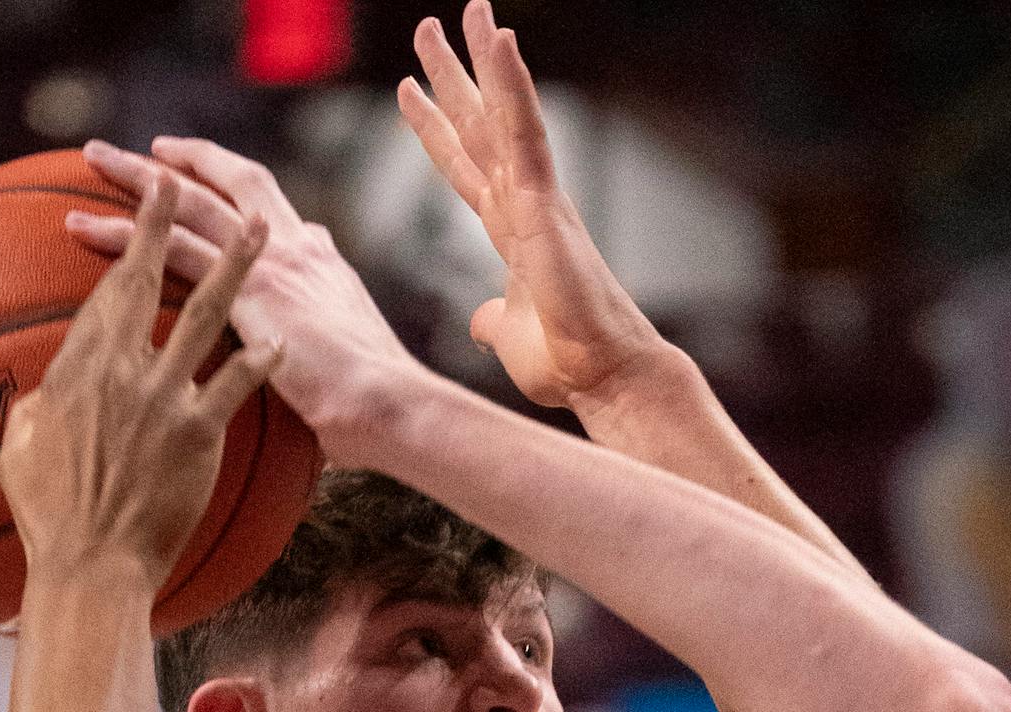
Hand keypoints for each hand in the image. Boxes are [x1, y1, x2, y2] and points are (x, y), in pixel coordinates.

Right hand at [2, 176, 279, 598]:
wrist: (89, 568)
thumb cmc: (48, 518)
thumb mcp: (22, 447)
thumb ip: (39, 405)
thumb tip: (43, 389)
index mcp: (76, 368)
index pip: (107, 291)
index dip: (122, 243)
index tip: (132, 208)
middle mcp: (120, 371)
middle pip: (147, 280)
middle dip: (163, 222)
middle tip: (176, 181)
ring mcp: (163, 398)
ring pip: (206, 314)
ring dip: (235, 265)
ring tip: (258, 229)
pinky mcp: (200, 434)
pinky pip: (239, 385)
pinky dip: (263, 359)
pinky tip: (284, 339)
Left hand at [70, 138, 424, 466]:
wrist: (391, 409)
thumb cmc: (373, 411)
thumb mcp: (348, 361)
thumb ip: (318, 347)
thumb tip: (302, 368)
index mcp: (320, 263)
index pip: (269, 212)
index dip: (230, 188)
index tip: (197, 180)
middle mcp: (297, 249)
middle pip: (228, 184)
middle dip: (181, 162)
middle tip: (136, 153)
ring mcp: (273, 264)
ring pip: (193, 204)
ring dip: (140, 179)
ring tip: (92, 161)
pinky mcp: (251, 289)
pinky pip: (175, 250)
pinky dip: (127, 236)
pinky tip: (87, 227)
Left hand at [401, 2, 666, 410]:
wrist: (602, 375)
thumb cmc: (566, 365)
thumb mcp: (509, 339)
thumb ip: (493, 322)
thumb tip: (480, 322)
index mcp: (510, 231)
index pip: (463, 168)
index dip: (435, 130)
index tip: (408, 92)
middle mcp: (523, 204)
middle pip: (478, 127)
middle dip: (452, 77)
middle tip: (430, 28)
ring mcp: (536, 198)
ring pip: (503, 114)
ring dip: (485, 60)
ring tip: (471, 9)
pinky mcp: (546, 201)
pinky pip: (526, 130)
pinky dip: (513, 85)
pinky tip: (500, 43)